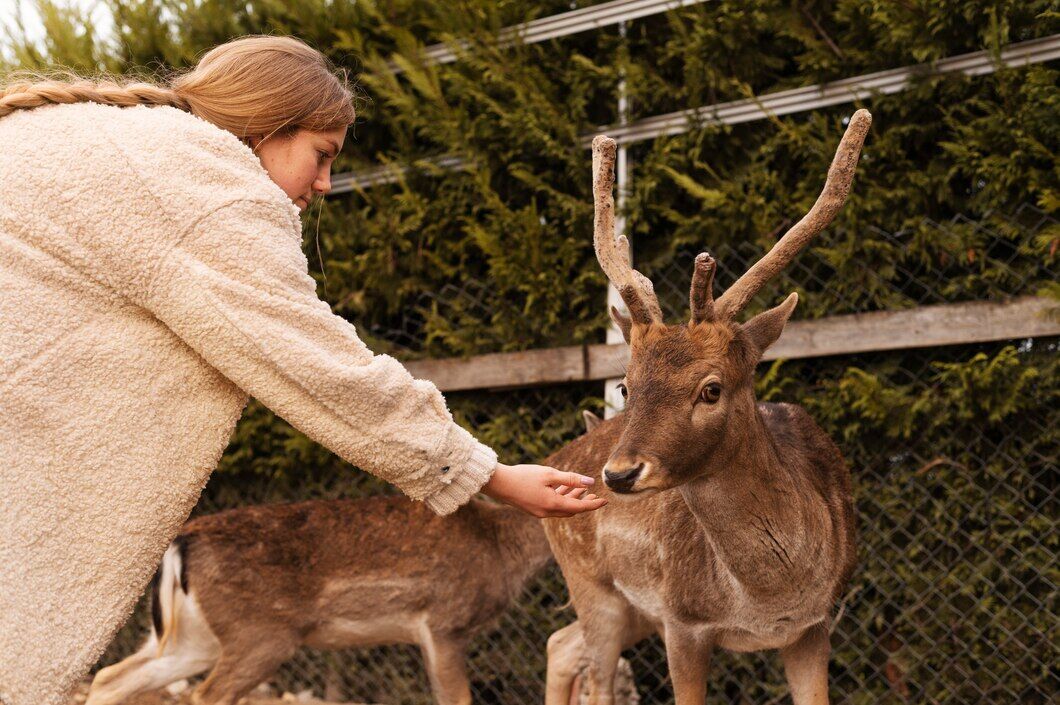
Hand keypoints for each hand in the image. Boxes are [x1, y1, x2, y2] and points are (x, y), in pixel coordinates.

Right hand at [482, 463, 606, 517]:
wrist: (499, 484)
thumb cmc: (524, 476)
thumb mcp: (549, 474)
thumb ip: (570, 478)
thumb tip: (590, 482)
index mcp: (552, 504)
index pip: (579, 507)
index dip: (593, 504)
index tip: (605, 501)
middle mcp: (547, 512)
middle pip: (571, 510)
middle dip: (584, 502)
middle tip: (595, 496)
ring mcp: (539, 512)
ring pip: (562, 508)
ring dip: (572, 498)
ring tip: (581, 487)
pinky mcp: (533, 508)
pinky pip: (552, 506)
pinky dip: (561, 498)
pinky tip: (563, 487)